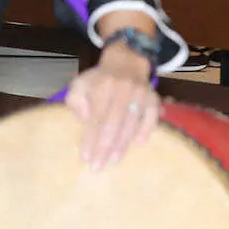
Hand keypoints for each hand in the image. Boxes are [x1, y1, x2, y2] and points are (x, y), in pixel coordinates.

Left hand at [65, 42, 157, 170]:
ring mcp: (140, 93)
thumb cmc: (99, 80)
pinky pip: (151, 116)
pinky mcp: (153, 98)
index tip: (86, 157)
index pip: (96, 117)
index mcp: (102, 86)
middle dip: (105, 147)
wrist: (126, 62)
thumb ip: (75, 100)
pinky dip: (146, 129)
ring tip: (114, 160)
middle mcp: (122, 89)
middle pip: (113, 123)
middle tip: (98, 166)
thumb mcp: (80, 83)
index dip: (90, 138)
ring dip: (123, 143)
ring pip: (131, 122)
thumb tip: (84, 119)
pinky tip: (139, 143)